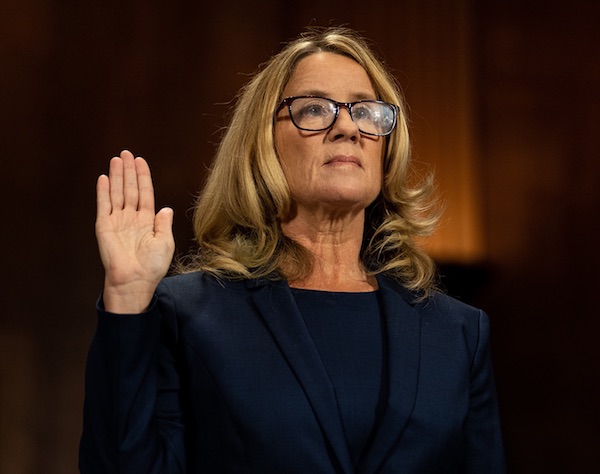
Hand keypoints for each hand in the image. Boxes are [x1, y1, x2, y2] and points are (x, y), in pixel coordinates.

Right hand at [96, 150, 174, 312]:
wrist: (134, 280)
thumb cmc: (152, 266)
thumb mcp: (165, 243)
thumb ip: (163, 224)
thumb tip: (166, 208)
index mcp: (147, 221)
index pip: (145, 193)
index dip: (143, 177)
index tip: (141, 161)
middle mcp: (131, 218)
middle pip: (130, 189)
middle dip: (129, 171)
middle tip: (126, 153)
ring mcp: (117, 221)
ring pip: (117, 193)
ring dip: (116, 176)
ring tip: (116, 159)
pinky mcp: (104, 226)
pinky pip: (104, 205)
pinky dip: (103, 191)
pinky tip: (104, 178)